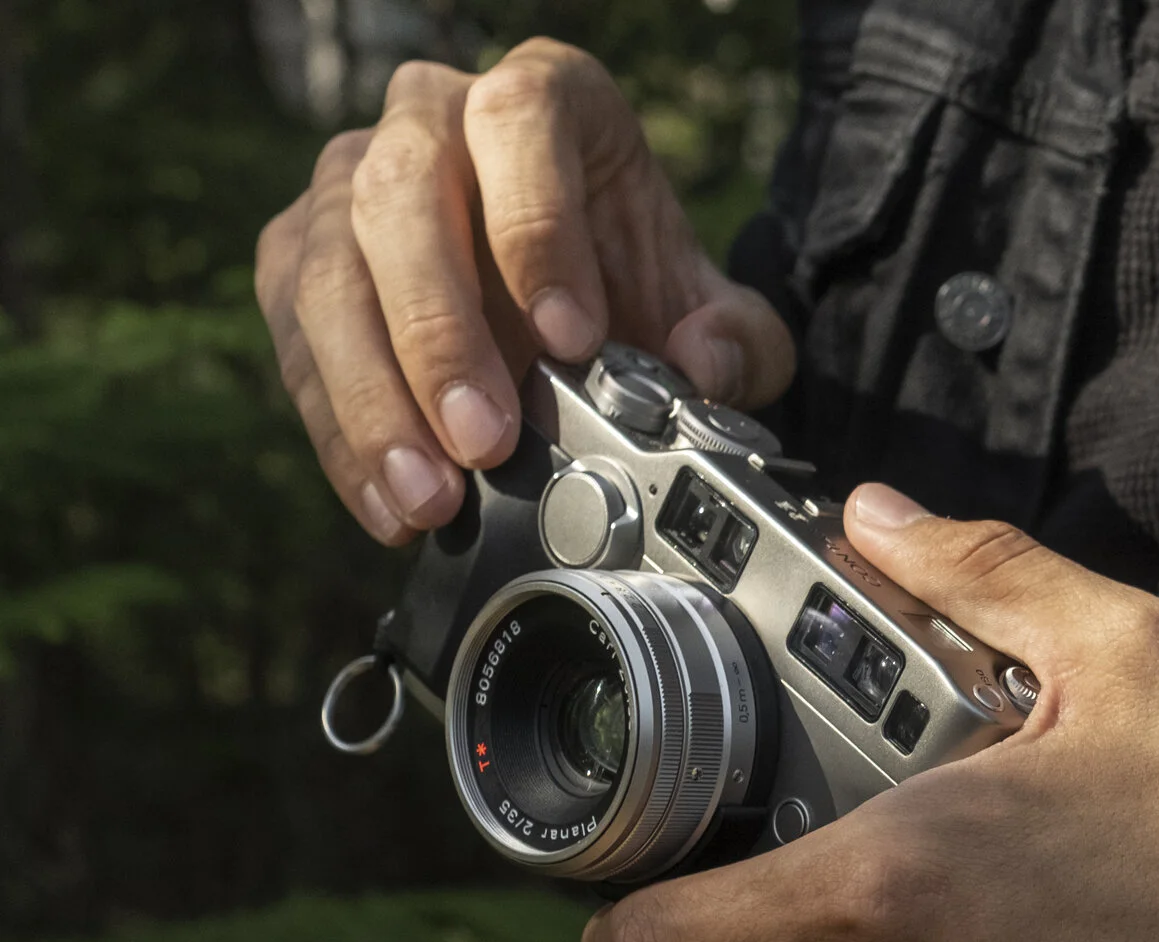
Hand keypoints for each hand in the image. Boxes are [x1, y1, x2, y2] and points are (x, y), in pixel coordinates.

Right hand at [253, 38, 795, 545]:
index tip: (571, 338)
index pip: (518, 126)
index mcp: (538, 99)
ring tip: (433, 495)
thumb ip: (739, 340)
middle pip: (401, 198)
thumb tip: (704, 363)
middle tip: (486, 440)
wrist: (569, 309)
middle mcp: (428, 119)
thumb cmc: (630, 285)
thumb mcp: (710, 308)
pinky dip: (343, 435)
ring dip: (376, 397)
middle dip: (439, 332)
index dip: (535, 228)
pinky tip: (391, 503)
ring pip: (330, 271)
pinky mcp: (297, 258)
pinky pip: (297, 342)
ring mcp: (346, 184)